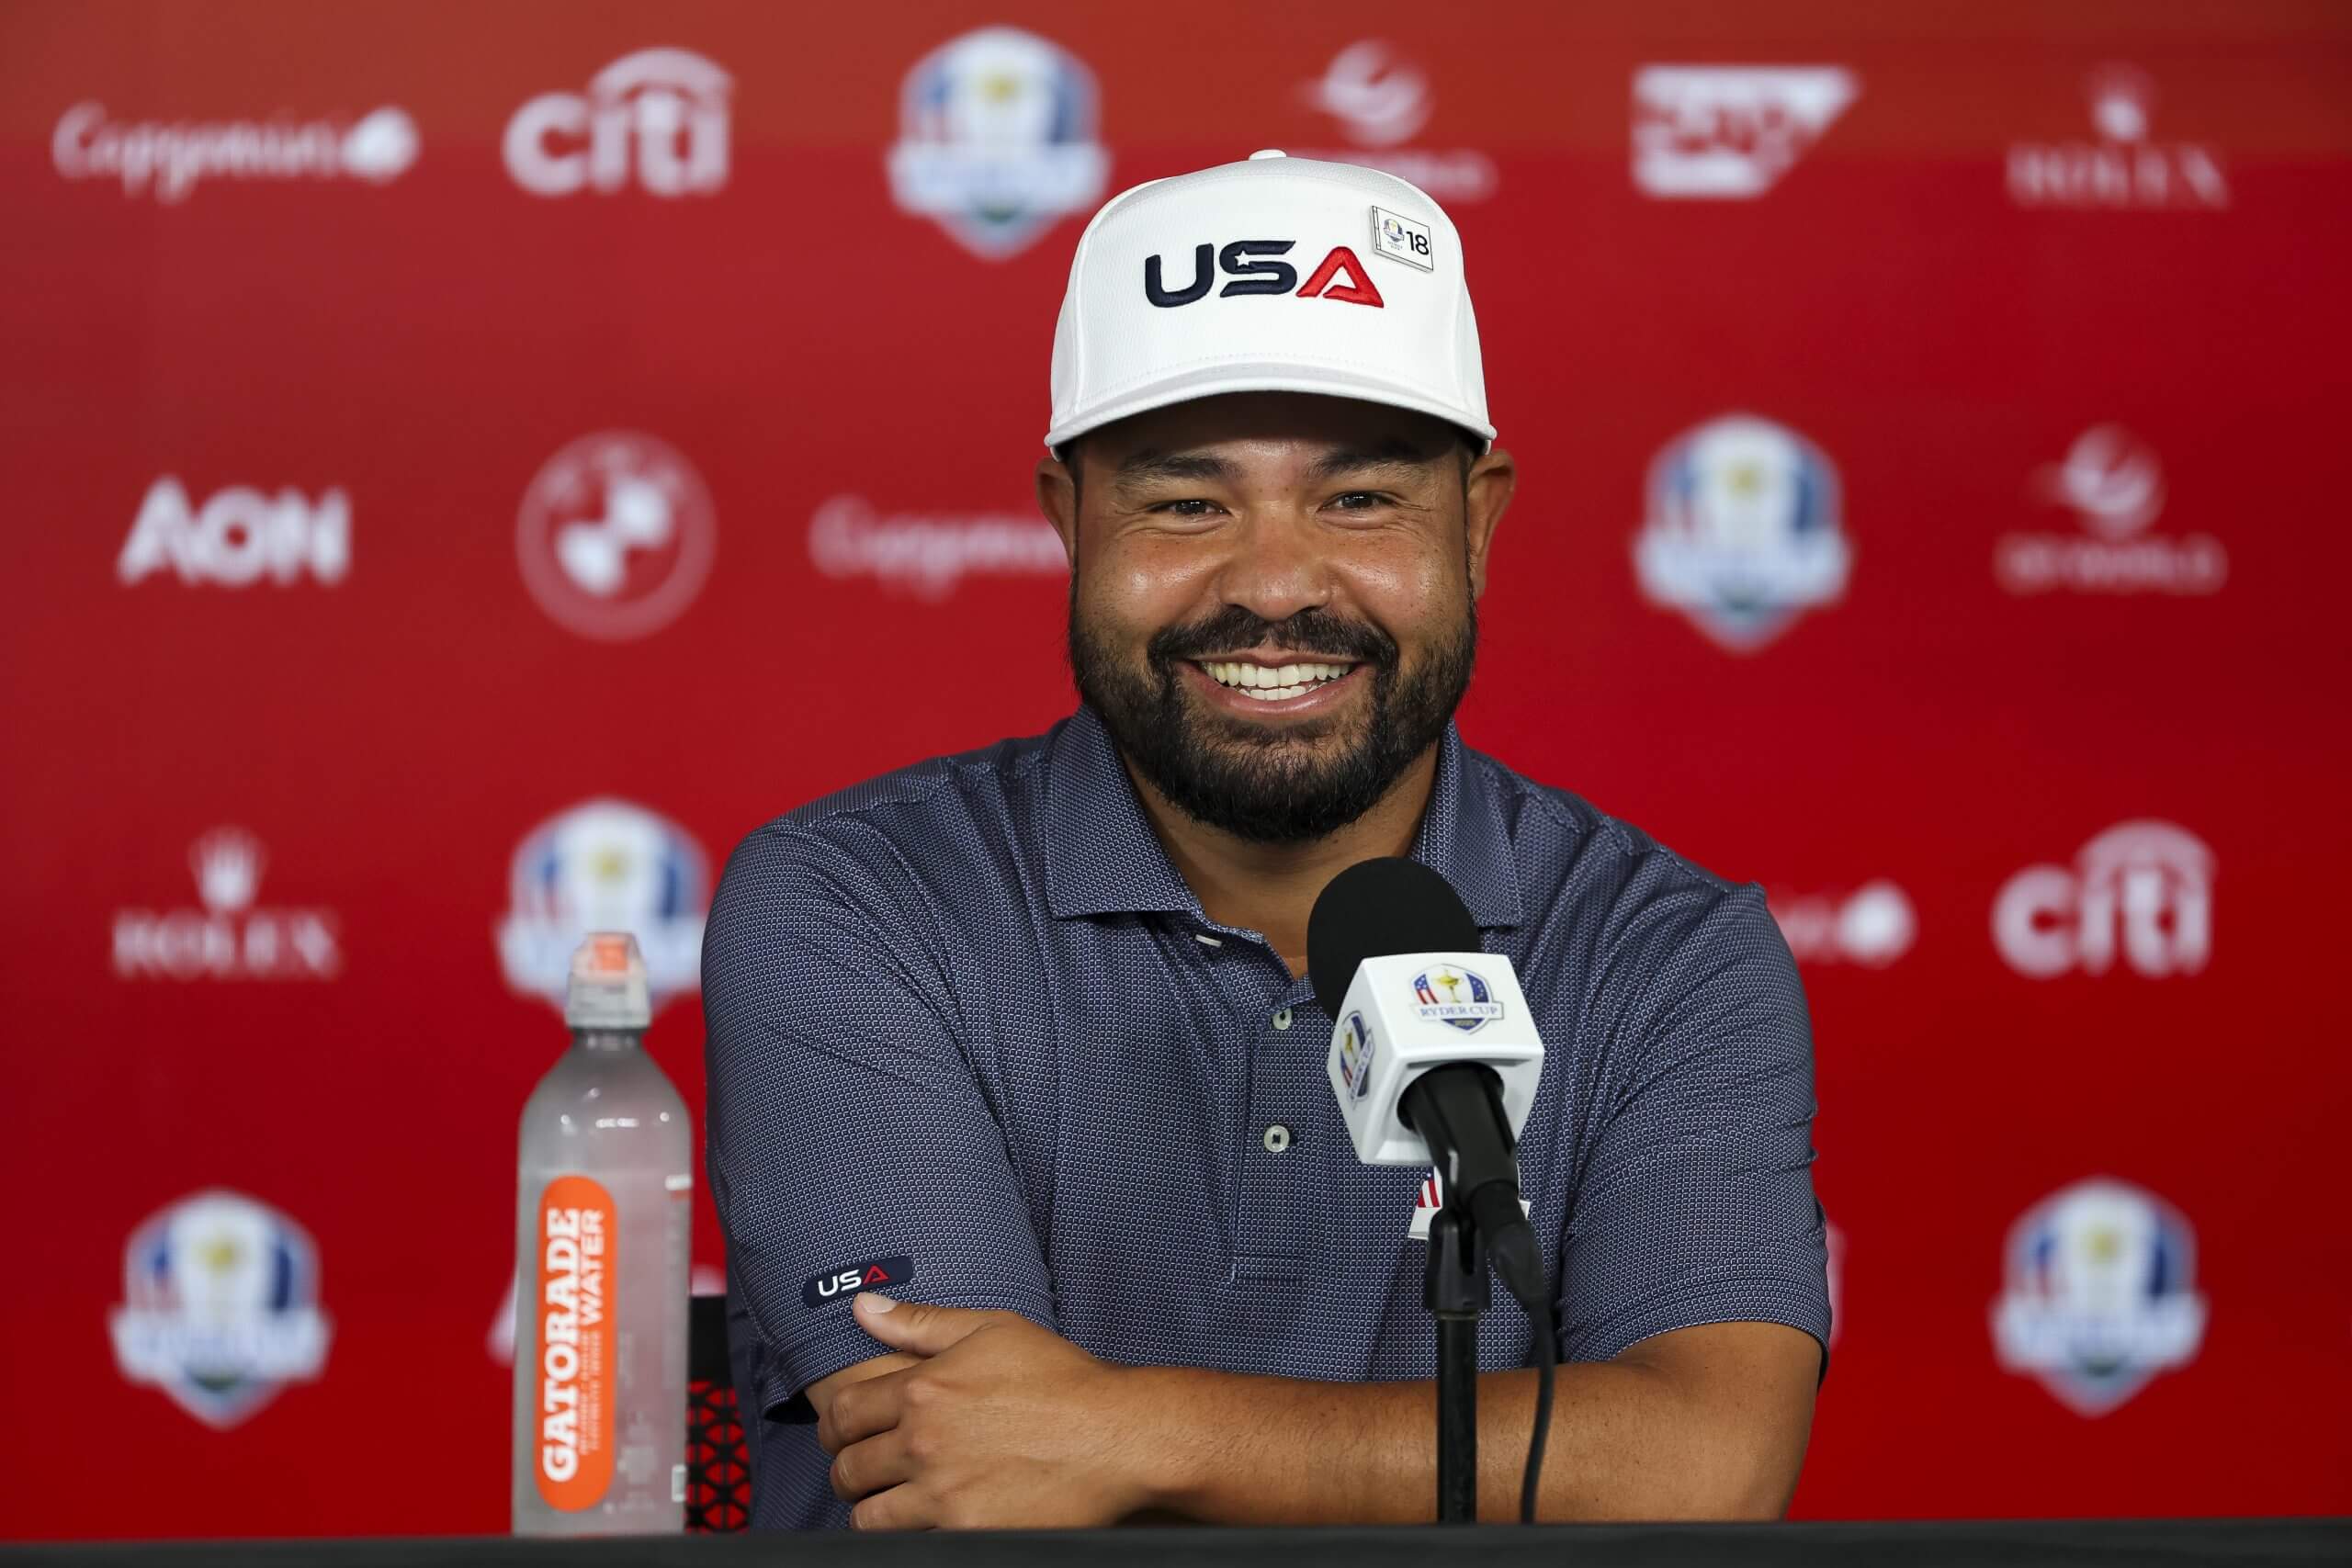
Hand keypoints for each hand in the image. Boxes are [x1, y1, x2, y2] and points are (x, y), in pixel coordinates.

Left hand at [817, 1292, 1154, 1528]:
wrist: (1116, 1436)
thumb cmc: (1061, 1379)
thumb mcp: (993, 1330)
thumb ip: (920, 1323)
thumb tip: (863, 1305)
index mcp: (924, 1387)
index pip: (844, 1413)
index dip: (833, 1426)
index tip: (842, 1433)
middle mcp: (924, 1441)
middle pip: (848, 1469)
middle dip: (847, 1470)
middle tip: (860, 1471)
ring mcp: (943, 1491)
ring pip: (869, 1516)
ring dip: (870, 1509)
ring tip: (886, 1502)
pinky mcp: (966, 1531)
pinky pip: (910, 1543)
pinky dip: (910, 1534)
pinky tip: (926, 1520)